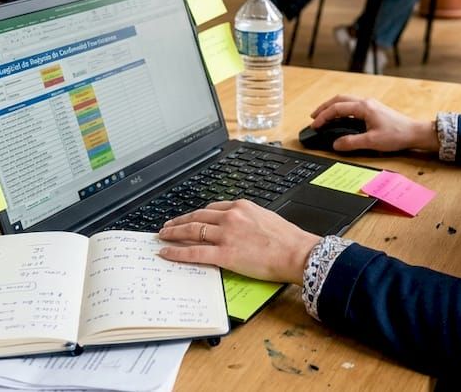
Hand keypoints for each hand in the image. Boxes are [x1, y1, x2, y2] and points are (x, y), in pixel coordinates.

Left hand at [157, 200, 319, 283]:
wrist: (297, 252)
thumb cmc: (288, 240)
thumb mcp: (266, 219)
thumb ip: (249, 219)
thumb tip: (240, 227)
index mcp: (242, 207)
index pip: (212, 208)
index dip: (197, 214)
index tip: (189, 218)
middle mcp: (231, 217)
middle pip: (197, 216)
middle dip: (180, 221)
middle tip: (167, 226)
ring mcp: (226, 235)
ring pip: (192, 231)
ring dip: (173, 233)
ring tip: (163, 236)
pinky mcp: (224, 253)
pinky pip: (194, 252)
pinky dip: (177, 251)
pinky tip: (167, 252)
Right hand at [309, 95, 438, 152]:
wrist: (414, 133)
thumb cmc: (397, 135)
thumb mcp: (372, 142)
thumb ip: (351, 142)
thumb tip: (335, 144)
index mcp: (364, 107)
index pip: (337, 108)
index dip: (323, 117)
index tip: (314, 125)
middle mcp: (366, 102)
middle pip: (339, 99)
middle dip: (324, 107)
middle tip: (313, 117)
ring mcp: (370, 104)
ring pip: (346, 101)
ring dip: (333, 107)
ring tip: (323, 116)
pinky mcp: (374, 109)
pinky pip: (352, 105)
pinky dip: (342, 109)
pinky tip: (340, 118)